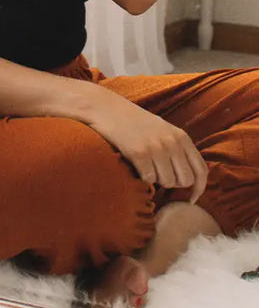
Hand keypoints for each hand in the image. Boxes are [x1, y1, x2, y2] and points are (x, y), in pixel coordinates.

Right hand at [87, 86, 207, 202]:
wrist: (107, 108)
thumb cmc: (134, 122)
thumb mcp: (163, 130)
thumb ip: (178, 149)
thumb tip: (190, 179)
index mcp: (181, 136)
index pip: (201, 170)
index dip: (199, 189)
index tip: (191, 199)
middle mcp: (172, 141)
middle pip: (185, 180)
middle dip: (173, 183)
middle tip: (158, 173)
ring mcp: (156, 147)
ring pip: (167, 182)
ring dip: (156, 179)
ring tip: (145, 164)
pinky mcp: (139, 152)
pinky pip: (149, 179)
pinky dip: (142, 176)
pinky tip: (135, 163)